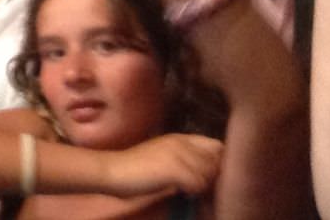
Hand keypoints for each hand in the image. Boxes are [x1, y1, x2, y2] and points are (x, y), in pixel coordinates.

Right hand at [102, 133, 225, 200]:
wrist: (112, 170)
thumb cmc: (135, 168)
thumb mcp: (162, 155)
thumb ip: (183, 158)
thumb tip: (207, 173)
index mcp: (179, 138)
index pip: (217, 146)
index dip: (217, 161)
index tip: (207, 175)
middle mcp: (181, 142)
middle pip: (217, 160)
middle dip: (212, 175)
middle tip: (198, 186)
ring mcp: (178, 154)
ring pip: (210, 174)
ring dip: (202, 185)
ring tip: (188, 189)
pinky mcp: (174, 168)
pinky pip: (198, 184)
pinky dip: (192, 192)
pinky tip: (181, 192)